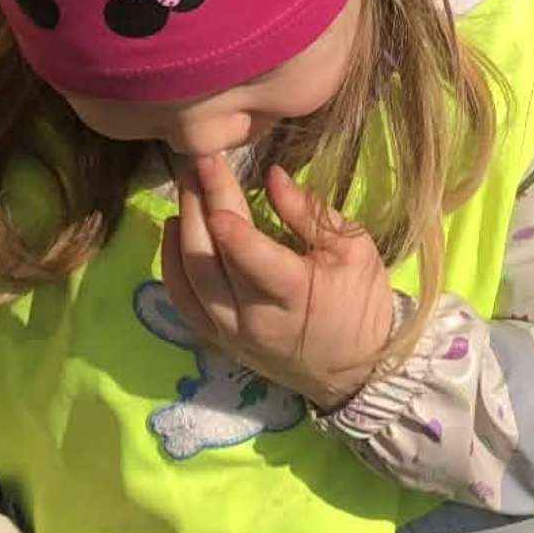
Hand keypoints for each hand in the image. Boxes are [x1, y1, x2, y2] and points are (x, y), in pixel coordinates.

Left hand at [161, 152, 394, 410]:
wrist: (356, 369)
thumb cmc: (361, 301)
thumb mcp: (354, 249)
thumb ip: (309, 214)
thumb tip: (272, 175)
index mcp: (294, 293)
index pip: (251, 255)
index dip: (227, 216)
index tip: (212, 173)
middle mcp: (254, 318)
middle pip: (211, 261)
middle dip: (199, 206)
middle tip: (195, 163)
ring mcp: (231, 333)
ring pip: (190, 281)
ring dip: (181, 230)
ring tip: (185, 186)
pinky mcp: (220, 340)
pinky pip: (185, 303)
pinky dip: (172, 265)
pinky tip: (174, 230)